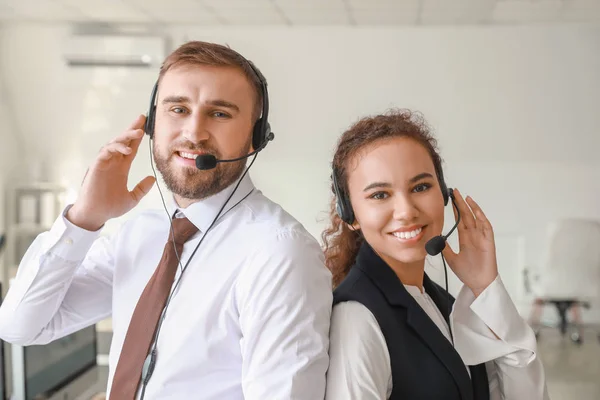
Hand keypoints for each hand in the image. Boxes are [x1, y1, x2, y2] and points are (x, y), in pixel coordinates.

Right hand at [67, 114, 155, 230]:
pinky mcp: (96, 166)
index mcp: (121, 168)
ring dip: (126, 136)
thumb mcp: (132, 198)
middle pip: (123, 141)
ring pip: (114, 143)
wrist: (96, 215)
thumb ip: (142, 188)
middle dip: (132, 129)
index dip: (137, 138)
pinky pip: (105, 152)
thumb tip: (153, 178)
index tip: (145, 125)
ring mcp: (104, 163)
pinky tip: (126, 149)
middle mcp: (113, 162)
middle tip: (142, 118)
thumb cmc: (109, 207)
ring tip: (138, 132)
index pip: (131, 148)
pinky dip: (115, 148)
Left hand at [441, 189, 497, 296]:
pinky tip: (476, 210)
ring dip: (472, 207)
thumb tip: (435, 238)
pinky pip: (486, 227)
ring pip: (477, 218)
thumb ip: (445, 247)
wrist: (478, 284)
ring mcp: (482, 237)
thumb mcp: (451, 258)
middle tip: (455, 192)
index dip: (456, 210)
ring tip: (465, 197)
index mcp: (466, 239)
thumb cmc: (468, 272)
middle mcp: (474, 236)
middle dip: (461, 204)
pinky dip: (482, 218)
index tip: (451, 200)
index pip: (460, 220)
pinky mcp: (488, 242)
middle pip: (467, 216)